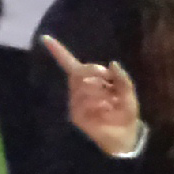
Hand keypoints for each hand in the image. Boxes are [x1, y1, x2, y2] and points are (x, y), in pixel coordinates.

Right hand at [41, 34, 142, 155]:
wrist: (125, 136)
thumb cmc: (125, 113)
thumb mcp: (128, 94)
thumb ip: (122, 79)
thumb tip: (113, 63)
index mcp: (90, 82)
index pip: (71, 65)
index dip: (58, 51)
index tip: (46, 38)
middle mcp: (79, 90)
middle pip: (80, 71)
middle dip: (95, 71)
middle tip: (109, 80)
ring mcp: (76, 103)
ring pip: (83, 86)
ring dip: (101, 91)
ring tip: (111, 102)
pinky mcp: (76, 115)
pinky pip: (85, 102)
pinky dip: (99, 103)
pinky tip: (105, 110)